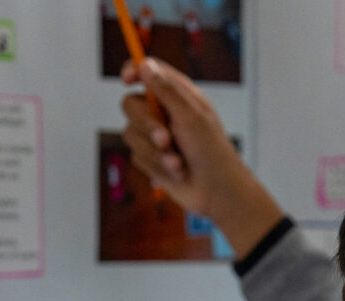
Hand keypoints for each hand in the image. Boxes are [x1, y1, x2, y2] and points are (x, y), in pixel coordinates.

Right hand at [120, 58, 283, 257]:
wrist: (217, 192)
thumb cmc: (210, 151)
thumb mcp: (190, 116)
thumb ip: (165, 90)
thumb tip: (144, 64)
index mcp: (178, 95)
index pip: (147, 72)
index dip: (133, 71)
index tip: (126, 80)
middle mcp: (164, 112)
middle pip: (130, 104)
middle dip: (146, 124)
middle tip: (166, 139)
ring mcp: (155, 136)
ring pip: (130, 134)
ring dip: (155, 152)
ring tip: (179, 163)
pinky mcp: (151, 158)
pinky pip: (137, 156)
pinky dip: (156, 166)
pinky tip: (177, 173)